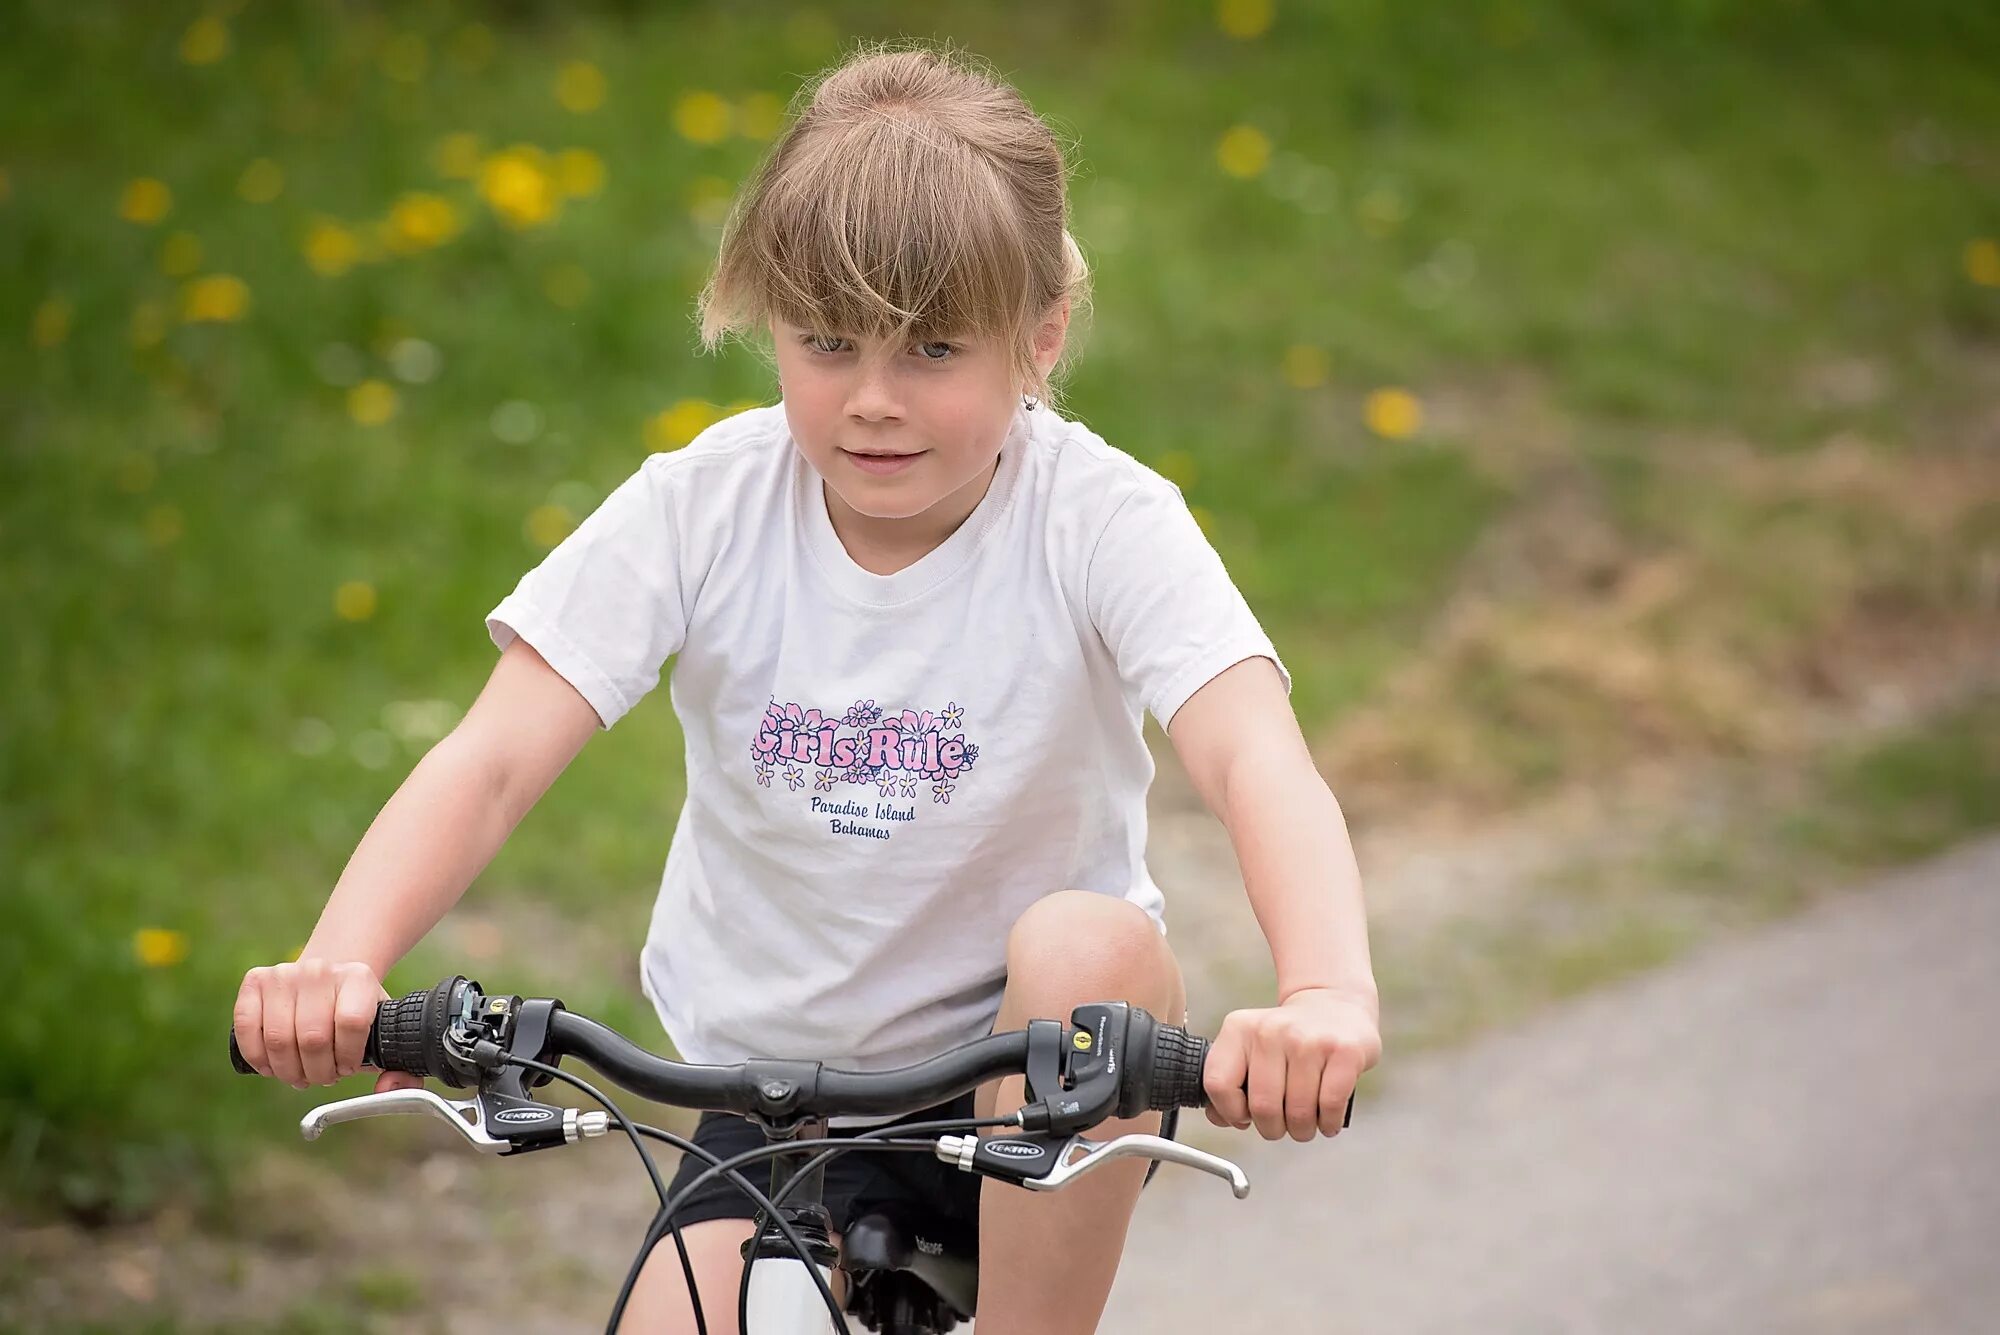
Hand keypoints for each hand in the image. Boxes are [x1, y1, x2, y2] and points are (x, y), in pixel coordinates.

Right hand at [232, 958, 423, 1093]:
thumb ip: (402, 1070)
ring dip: (288, 1070)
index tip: (348, 1067)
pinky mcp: (255, 981)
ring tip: (300, 1073)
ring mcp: (285, 973)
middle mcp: (320, 970)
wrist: (325, 983)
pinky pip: (248, 1029)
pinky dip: (259, 1058)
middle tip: (321, 1076)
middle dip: (317, 1072)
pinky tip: (272, 1066)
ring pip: (279, 1039)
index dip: (347, 1058)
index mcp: (358, 978)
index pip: (351, 1024)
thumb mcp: (382, 1034)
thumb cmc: (353, 1016)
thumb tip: (387, 1089)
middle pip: (312, 1038)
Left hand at [1202, 987, 1380, 1141]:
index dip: (1231, 1111)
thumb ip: (1227, 1081)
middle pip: (1262, 1107)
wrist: (1336, 1006)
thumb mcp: (1250, 1047)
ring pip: (1298, 1113)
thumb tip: (1220, 1118)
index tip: (1245, 1115)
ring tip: (1306, 1121)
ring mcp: (1308, 1040)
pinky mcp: (1344, 1051)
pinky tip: (1327, 1119)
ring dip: (1302, 1130)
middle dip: (1272, 1128)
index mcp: (1240, 1028)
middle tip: (1281, 1125)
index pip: (1218, 1083)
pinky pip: (1329, 1106)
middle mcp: (1271, 1030)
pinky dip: (1328, 1123)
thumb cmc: (1290, 1040)